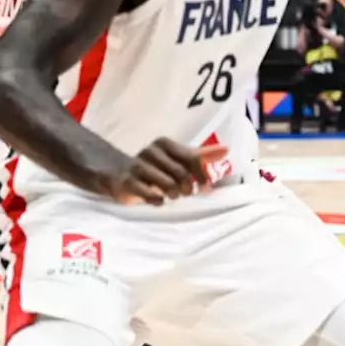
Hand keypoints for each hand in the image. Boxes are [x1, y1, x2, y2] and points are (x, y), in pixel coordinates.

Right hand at [106, 139, 227, 205]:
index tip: (205, 186)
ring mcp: (137, 165)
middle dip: (187, 187)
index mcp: (165, 144)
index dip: (202, 175)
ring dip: (173, 194)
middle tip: (185, 193)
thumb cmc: (154, 169)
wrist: (117, 176)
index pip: (191, 158)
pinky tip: (158, 201)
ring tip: (171, 196)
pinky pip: (147, 194)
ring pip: (166, 184)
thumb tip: (226, 149)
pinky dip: (157, 200)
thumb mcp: (177, 160)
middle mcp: (151, 151)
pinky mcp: (127, 181)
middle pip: (180, 173)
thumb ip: (201, 156)